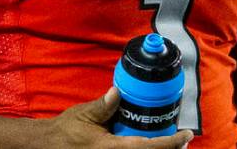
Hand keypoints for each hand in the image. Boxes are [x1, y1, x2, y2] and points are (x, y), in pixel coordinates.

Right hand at [35, 87, 193, 147]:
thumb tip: (118, 92)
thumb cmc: (66, 132)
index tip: (186, 135)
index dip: (171, 142)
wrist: (50, 147)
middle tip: (182, 139)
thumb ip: (103, 106)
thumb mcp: (84, 115)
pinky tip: (149, 144)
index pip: (149, 147)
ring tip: (171, 142)